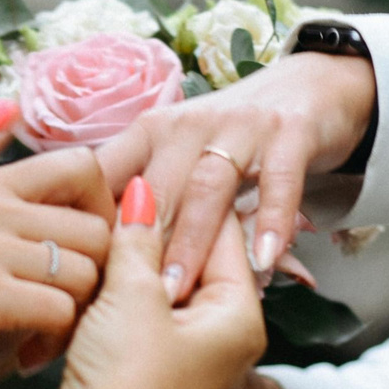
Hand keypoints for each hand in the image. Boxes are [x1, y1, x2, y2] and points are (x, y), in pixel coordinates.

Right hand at [0, 145, 114, 388]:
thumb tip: (6, 109)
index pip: (79, 166)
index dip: (104, 212)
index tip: (87, 254)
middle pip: (95, 226)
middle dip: (95, 275)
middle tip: (65, 308)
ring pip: (85, 272)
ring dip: (75, 313)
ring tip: (43, 333)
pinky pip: (60, 310)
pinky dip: (53, 341)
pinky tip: (27, 354)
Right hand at [43, 182, 267, 388]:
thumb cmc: (125, 385)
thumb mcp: (132, 296)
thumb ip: (138, 238)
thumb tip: (142, 191)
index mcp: (239, 317)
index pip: (223, 235)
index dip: (184, 198)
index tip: (152, 170)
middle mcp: (223, 339)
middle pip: (193, 262)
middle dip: (154, 233)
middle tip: (117, 198)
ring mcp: (188, 359)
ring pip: (161, 290)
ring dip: (130, 266)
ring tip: (98, 234)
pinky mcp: (151, 373)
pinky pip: (140, 319)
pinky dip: (117, 299)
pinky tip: (89, 279)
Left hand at [95, 49, 374, 303]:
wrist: (313, 85)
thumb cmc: (232, 137)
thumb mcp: (181, 156)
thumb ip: (146, 197)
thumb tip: (95, 256)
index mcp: (151, 132)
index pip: (107, 174)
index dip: (88, 220)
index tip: (75, 271)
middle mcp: (190, 125)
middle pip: (154, 188)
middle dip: (135, 246)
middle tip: (118, 302)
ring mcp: (241, 127)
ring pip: (208, 187)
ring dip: (191, 242)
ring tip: (178, 292)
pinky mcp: (290, 134)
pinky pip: (277, 181)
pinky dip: (270, 221)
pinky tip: (263, 260)